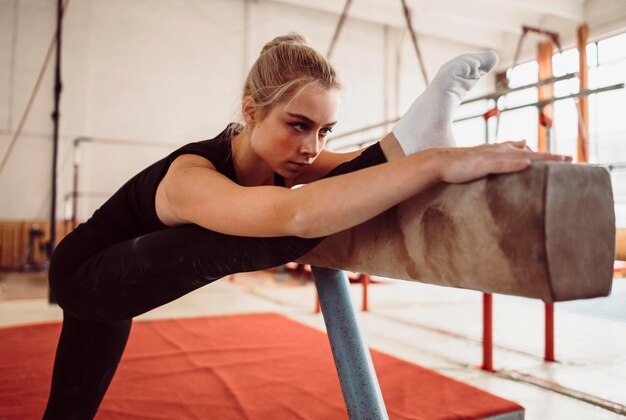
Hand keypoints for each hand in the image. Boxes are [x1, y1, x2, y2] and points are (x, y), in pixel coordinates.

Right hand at [437, 140, 571, 183]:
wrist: (438, 162)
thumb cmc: (458, 165)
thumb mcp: (481, 159)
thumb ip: (498, 155)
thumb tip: (517, 147)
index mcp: (498, 151)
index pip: (524, 151)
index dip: (543, 154)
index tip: (561, 158)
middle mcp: (498, 150)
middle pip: (529, 153)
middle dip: (549, 156)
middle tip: (570, 159)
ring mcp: (491, 157)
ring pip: (520, 157)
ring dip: (540, 158)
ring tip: (559, 160)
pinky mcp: (482, 164)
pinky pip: (501, 164)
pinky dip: (514, 164)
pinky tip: (527, 165)